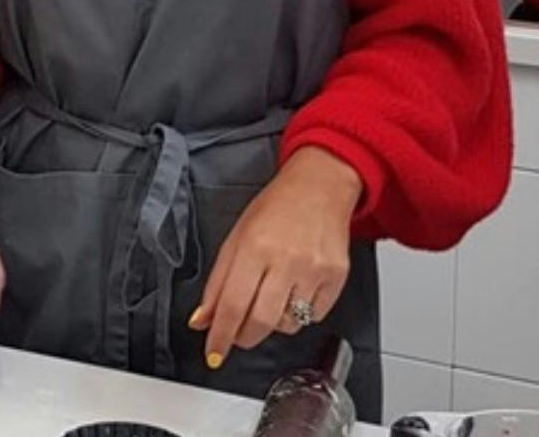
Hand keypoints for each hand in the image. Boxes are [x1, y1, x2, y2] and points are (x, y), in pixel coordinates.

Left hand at [190, 147, 362, 368]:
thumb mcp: (236, 237)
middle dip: (243, 337)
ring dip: (272, 323)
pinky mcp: (336, 277)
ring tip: (270, 298)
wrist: (320, 186)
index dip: (220, 335)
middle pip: (259, 321)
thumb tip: (202, 320)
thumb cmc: (275, 208)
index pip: (231, 304)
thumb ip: (217, 282)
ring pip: (288, 324)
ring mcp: (314, 270)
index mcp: (254, 246)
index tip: (214, 352)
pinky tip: (295, 291)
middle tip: (237, 333)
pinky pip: (314, 317)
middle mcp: (285, 259)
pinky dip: (300, 314)